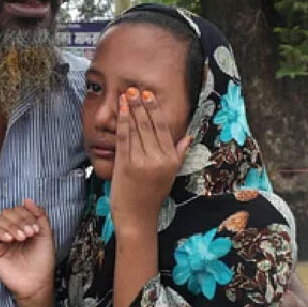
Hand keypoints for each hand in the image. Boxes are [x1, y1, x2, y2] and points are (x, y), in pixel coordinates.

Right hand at [0, 199, 55, 306]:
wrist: (36, 281)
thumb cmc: (42, 260)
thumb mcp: (45, 234)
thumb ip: (39, 216)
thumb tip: (27, 199)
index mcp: (21, 226)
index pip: (17, 210)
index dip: (26, 214)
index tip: (36, 229)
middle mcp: (9, 230)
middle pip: (6, 212)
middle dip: (19, 220)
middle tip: (29, 234)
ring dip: (10, 225)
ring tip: (21, 238)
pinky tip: (10, 239)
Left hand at [110, 88, 191, 234]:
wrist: (137, 217)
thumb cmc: (152, 196)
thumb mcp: (170, 175)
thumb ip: (179, 155)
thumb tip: (188, 137)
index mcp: (170, 160)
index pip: (163, 128)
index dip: (155, 110)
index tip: (150, 96)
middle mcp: (157, 159)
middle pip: (148, 125)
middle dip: (141, 105)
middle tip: (135, 89)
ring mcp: (140, 161)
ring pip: (135, 129)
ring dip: (130, 109)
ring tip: (126, 94)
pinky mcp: (125, 164)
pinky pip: (123, 138)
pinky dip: (121, 122)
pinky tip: (119, 110)